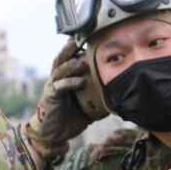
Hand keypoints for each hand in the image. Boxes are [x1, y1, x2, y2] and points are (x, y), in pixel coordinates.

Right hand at [22, 39, 105, 164]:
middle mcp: (58, 78)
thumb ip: (99, 95)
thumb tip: (119, 92)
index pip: (71, 57)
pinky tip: (80, 82)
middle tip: (80, 39)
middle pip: (62, 58)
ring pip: (60, 69)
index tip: (87, 35)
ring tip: (82, 61)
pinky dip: (70, 83)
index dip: (76, 47)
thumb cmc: (72, 117)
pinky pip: (59, 86)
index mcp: (66, 77)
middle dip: (70, 48)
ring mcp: (53, 86)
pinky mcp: (51, 97)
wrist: (55, 134)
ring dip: (71, 65)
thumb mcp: (89, 104)